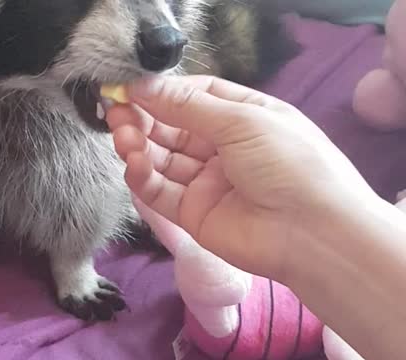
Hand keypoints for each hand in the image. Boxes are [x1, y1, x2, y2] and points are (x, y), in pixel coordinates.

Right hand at [106, 75, 375, 280]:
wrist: (314, 234)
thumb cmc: (289, 163)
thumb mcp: (241, 121)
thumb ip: (187, 105)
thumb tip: (142, 84)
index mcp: (244, 117)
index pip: (195, 97)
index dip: (162, 92)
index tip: (129, 88)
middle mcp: (223, 147)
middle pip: (172, 128)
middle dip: (143, 118)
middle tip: (115, 113)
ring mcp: (207, 182)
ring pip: (162, 159)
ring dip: (138, 146)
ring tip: (121, 137)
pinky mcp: (193, 213)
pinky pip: (160, 192)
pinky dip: (142, 177)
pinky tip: (132, 164)